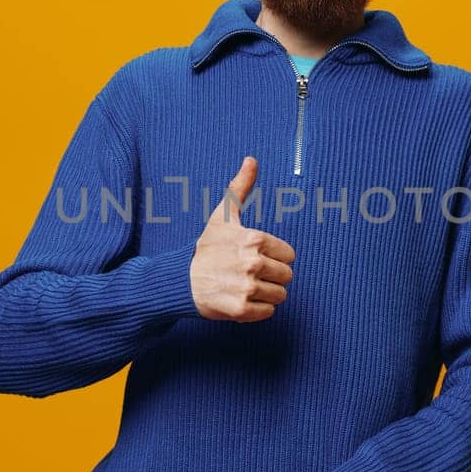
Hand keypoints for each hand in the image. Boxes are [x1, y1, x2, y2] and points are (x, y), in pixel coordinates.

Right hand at [190, 157, 295, 321]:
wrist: (181, 279)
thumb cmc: (206, 247)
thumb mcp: (222, 216)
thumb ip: (240, 187)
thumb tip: (251, 159)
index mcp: (254, 239)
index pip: (289, 255)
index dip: (274, 257)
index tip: (255, 257)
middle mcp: (252, 263)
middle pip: (287, 276)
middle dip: (271, 276)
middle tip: (248, 273)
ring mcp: (247, 287)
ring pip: (280, 295)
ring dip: (266, 294)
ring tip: (245, 286)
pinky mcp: (241, 309)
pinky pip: (268, 312)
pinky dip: (257, 310)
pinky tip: (241, 299)